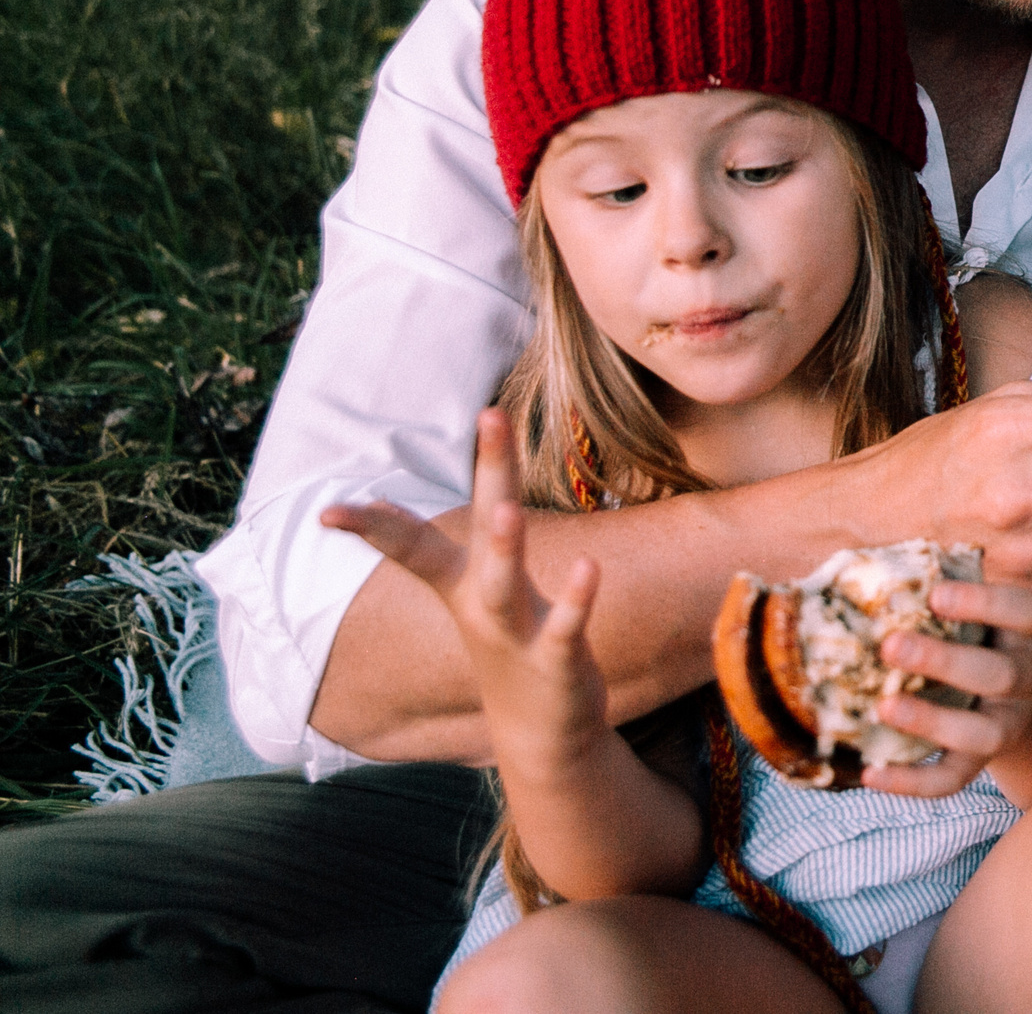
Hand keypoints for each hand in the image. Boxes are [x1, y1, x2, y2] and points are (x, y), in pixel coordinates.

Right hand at [320, 411, 611, 780]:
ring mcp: (517, 633)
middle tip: (490, 411)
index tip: (327, 511)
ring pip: (504, 587)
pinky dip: (573, 599)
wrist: (542, 736)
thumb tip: (431, 500)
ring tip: (507, 509)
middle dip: (488, 469)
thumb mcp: (483, 594)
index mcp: (464, 584)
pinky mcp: (556, 660)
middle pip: (476, 530)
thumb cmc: (514, 647)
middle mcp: (483, 603)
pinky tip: (588, 566)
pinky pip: (563, 627)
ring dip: (504, 549)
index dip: (372, 525)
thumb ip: (469, 544)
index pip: (412, 545)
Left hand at [863, 578, 1031, 798]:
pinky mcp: (982, 763)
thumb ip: (936, 588)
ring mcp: (1009, 725)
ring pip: (984, 734)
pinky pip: (953, 781)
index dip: (984, 603)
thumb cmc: (975, 633)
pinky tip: (870, 774)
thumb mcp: (974, 608)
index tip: (934, 594)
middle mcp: (1029, 679)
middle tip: (890, 646)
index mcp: (1028, 632)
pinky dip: (912, 782)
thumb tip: (858, 566)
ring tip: (883, 706)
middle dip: (945, 661)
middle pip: (1002, 674)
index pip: (1025, 612)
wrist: (1010, 698)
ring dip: (932, 720)